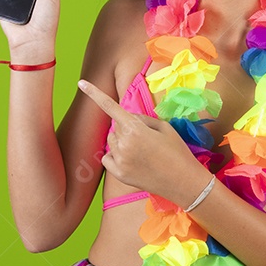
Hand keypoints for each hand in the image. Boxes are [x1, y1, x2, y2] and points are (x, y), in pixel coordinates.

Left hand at [78, 79, 205, 201]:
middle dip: (127, 128)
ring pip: (112, 141)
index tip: (81, 83)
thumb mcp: (164, 127)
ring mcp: (120, 161)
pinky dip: (116, 156)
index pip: (111, 107)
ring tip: (144, 152)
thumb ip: (141, 119)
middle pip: (116, 127)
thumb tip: (127, 117)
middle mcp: (123, 144)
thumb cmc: (177, 151)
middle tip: (148, 139)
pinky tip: (133, 161)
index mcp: (135, 129)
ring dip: (122, 142)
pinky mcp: (119, 174)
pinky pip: (108, 157)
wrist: (184, 182)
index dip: (94, 93)